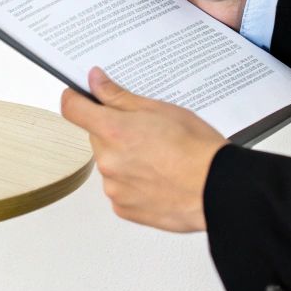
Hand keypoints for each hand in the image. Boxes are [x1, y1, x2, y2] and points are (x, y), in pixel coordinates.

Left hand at [59, 67, 228, 232]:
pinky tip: (159, 178)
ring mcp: (114, 188)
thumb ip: (119, 96)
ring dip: (125, 159)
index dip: (75, 98)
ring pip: (110, 164)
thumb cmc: (197, 150)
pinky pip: (120, 189)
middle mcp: (107, 161)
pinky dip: (134, 183)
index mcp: (113, 131)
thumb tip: (96, 82)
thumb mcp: (159, 109)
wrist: (218, 190)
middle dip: (114, 133)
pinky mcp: (124, 208)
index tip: (79, 96)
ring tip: (159, 159)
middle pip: (97, 138)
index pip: (72, 109)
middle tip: (146, 132)